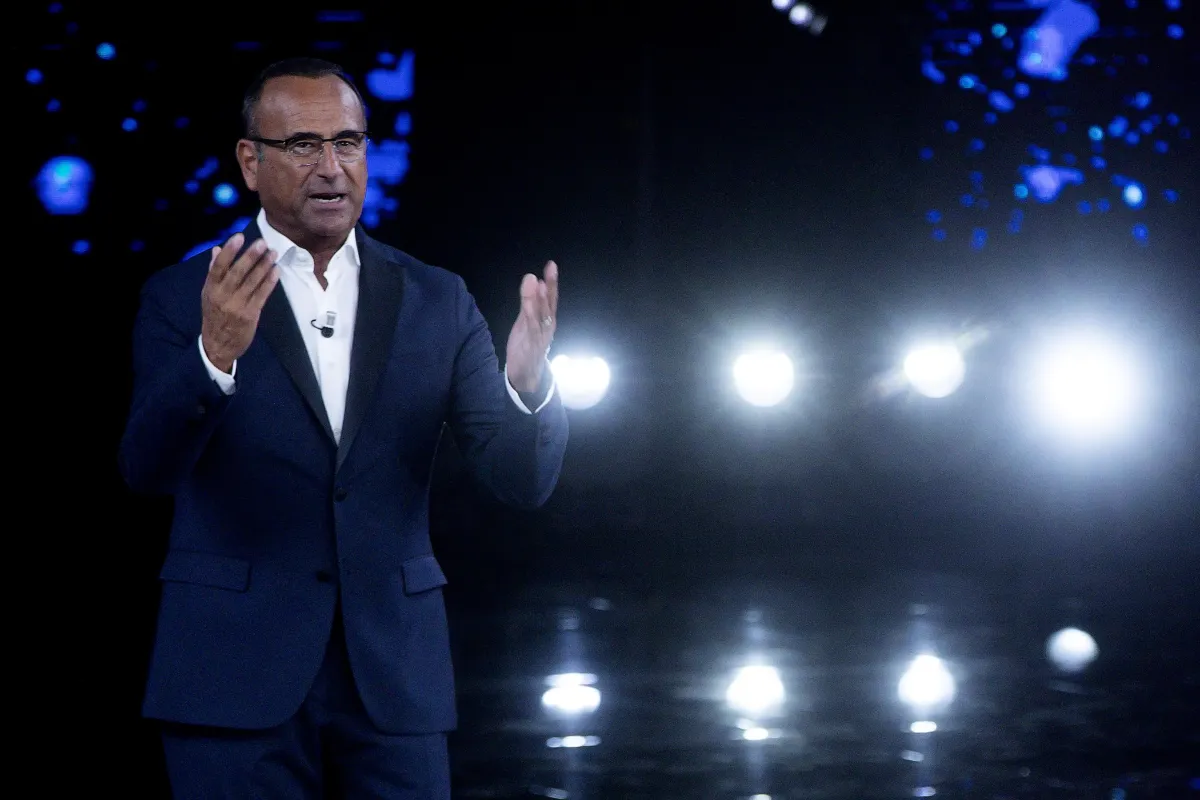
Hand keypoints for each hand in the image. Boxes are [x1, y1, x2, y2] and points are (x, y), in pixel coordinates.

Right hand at [200, 233, 278, 372]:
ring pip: (251, 283)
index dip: (229, 251)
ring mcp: (237, 306)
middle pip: (237, 273)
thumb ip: (214, 272)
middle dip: (250, 256)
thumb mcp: (209, 294)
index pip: (218, 267)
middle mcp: (222, 296)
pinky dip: (269, 282)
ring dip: (264, 266)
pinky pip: (261, 296)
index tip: (239, 237)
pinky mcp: (250, 315)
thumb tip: (217, 250)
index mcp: (210, 289)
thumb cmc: (214, 315)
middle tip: (262, 242)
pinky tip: (276, 271)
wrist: (217, 346)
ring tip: (273, 253)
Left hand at [505, 260, 558, 392]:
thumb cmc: (527, 343)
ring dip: (541, 300)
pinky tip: (528, 307)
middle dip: (550, 286)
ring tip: (539, 284)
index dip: (552, 282)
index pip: (551, 297)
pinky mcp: (532, 346)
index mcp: (548, 319)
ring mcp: (541, 336)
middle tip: (550, 268)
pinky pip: (532, 330)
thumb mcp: (527, 320)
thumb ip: (529, 302)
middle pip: (550, 304)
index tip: (551, 265)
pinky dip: (532, 318)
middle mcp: (548, 326)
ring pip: (542, 316)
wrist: (526, 374)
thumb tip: (533, 279)